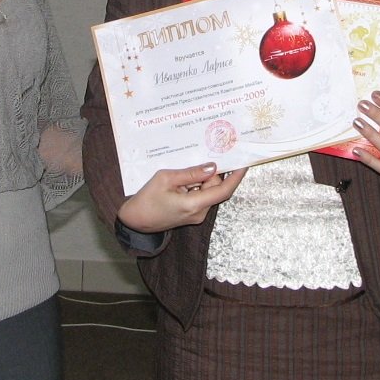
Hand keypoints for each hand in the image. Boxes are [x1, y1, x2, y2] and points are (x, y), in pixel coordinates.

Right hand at [117, 163, 246, 234]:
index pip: (224, 190)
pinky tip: (184, 179)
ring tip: (186, 170)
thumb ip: (191, 173)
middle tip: (205, 157)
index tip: (244, 164)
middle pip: (216, 188)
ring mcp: (196, 215)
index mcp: (194, 204)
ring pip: (208, 192)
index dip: (236, 177)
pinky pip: (201, 196)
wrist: (135, 221)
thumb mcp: (166, 178)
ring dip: (202, 179)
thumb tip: (212, 167)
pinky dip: (197, 186)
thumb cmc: (146, 200)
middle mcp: (199, 212)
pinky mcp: (191, 214)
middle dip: (212, 173)